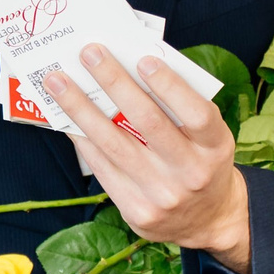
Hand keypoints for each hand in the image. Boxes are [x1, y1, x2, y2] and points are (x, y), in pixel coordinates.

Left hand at [46, 45, 251, 273]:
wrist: (207, 219)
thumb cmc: (201, 162)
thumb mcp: (208, 137)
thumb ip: (179, 108)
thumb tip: (129, 69)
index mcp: (215, 148)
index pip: (196, 114)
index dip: (170, 87)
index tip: (143, 60)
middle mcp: (191, 174)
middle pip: (148, 123)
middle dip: (114, 83)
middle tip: (89, 53)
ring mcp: (162, 196)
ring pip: (114, 144)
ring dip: (81, 108)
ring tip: (58, 82)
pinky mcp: (137, 211)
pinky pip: (102, 168)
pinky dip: (82, 139)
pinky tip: (66, 118)